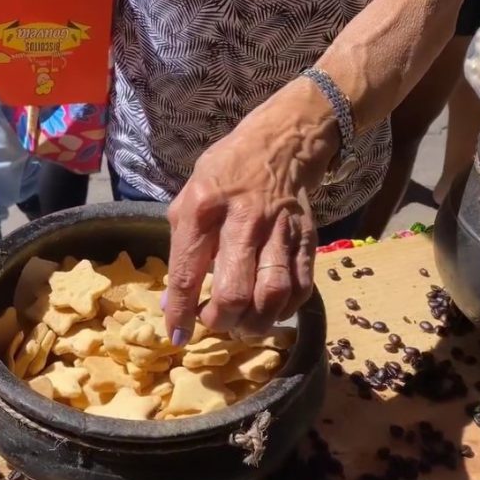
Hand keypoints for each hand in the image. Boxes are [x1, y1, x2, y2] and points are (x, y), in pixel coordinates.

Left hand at [164, 80, 339, 341]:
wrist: (281, 143)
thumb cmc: (225, 173)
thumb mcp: (189, 198)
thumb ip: (180, 250)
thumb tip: (173, 304)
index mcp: (204, 208)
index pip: (188, 272)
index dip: (182, 312)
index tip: (177, 336)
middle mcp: (243, 220)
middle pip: (235, 290)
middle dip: (221, 321)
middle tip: (214, 323)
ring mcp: (280, 230)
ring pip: (273, 294)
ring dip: (255, 322)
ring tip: (242, 325)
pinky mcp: (307, 238)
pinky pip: (301, 287)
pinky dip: (284, 310)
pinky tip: (269, 310)